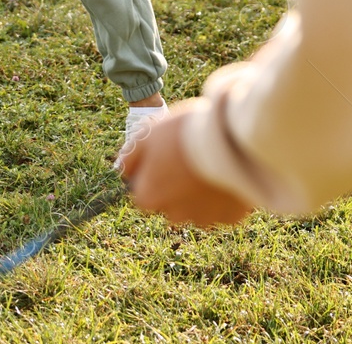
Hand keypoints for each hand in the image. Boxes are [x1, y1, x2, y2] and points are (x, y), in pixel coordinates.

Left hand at [117, 109, 254, 227]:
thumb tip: (121, 170)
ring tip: (209, 163)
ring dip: (199, 193)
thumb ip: (130, 156)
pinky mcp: (230, 218)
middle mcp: (173, 215)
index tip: (165, 156)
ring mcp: (203, 219)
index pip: (143, 192)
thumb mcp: (147, 134)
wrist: (230, 137)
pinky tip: (226, 173)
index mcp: (149, 197)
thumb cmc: (183, 133)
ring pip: (197, 208)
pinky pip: (222, 209)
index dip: (152, 173)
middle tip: (188, 158)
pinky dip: (222, 195)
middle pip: (169, 203)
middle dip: (176, 187)